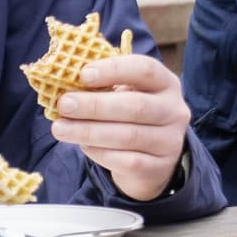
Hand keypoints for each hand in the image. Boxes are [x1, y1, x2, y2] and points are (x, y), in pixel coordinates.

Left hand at [54, 46, 194, 200]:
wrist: (152, 160)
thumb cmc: (131, 118)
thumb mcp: (125, 95)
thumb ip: (103, 87)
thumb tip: (65, 82)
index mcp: (166, 83)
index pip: (145, 70)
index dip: (114, 69)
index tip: (83, 74)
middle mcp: (175, 111)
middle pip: (136, 106)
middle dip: (95, 105)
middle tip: (64, 105)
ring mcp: (170, 141)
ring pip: (129, 136)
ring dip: (89, 131)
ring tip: (61, 128)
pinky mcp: (159, 167)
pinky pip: (126, 161)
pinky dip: (100, 152)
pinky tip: (82, 145)